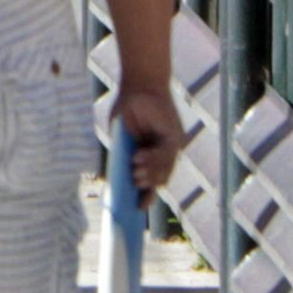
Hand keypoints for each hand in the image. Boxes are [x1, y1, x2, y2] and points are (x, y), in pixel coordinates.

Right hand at [113, 77, 186, 196]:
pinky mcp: (175, 135)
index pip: (152, 182)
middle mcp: (164, 154)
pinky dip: (152, 158)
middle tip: (134, 184)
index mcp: (150, 156)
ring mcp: (171, 146)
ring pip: (164, 168)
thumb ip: (121, 152)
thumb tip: (118, 174)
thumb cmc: (127, 107)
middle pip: (160, 179)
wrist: (139, 83)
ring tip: (135, 174)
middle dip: (148, 186)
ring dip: (150, 173)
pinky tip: (137, 158)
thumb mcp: (120, 134)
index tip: (137, 208)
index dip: (146, 197)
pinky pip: (165, 153)